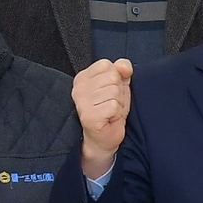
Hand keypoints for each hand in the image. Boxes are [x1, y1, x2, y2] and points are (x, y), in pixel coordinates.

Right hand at [73, 58, 133, 178]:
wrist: (103, 138)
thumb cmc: (110, 111)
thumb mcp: (119, 86)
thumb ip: (122, 70)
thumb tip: (124, 66)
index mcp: (82, 77)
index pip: (106, 65)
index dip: (116, 78)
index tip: (109, 92)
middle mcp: (78, 88)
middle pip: (112, 77)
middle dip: (119, 92)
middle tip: (111, 104)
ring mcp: (82, 102)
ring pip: (114, 91)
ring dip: (118, 104)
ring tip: (110, 112)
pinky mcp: (89, 115)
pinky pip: (113, 105)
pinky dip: (116, 113)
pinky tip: (109, 119)